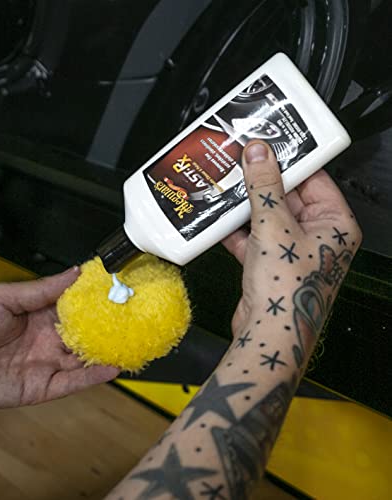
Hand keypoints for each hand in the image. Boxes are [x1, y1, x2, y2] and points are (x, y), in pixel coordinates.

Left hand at [0, 268, 119, 413]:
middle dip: (109, 325)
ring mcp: (49, 362)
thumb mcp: (5, 296)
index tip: (118, 288)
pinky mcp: (45, 386)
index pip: (76, 305)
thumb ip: (42, 288)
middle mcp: (50, 338)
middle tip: (135, 315)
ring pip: (85, 357)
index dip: (97, 298)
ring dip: (108, 351)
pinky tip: (113, 366)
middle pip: (87, 332)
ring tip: (133, 341)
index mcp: (41, 313)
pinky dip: (94, 375)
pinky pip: (74, 381)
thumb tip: (75, 272)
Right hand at [223, 141, 361, 367]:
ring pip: (268, 217)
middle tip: (241, 165)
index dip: (290, 161)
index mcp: (334, 224)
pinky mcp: (270, 263)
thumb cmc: (287, 290)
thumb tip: (259, 155)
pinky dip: (237, 230)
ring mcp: (292, 250)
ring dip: (246, 207)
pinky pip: (254, 237)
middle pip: (288, 197)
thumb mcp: (274, 226)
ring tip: (227, 189)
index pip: (314, 179)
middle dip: (262, 184)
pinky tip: (220, 221)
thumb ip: (264, 188)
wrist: (269, 331)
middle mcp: (317, 237)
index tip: (268, 146)